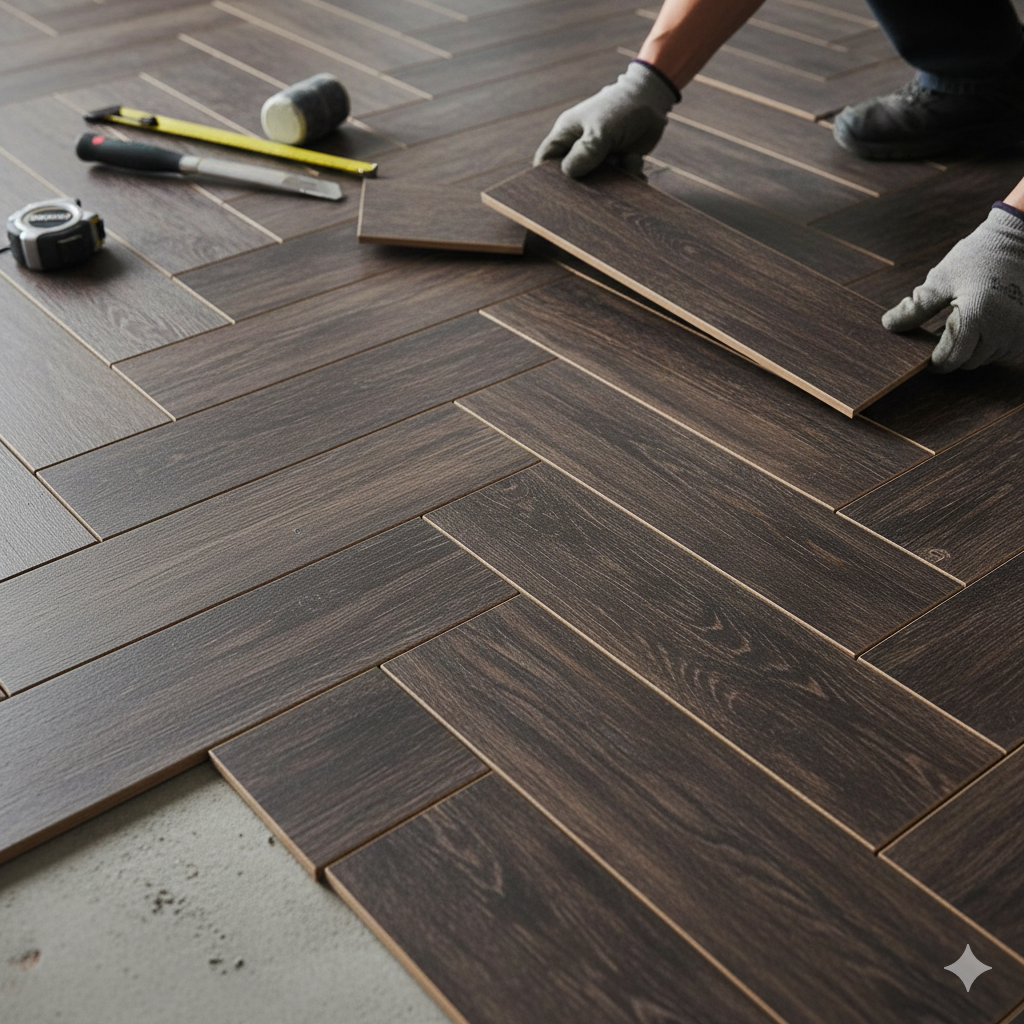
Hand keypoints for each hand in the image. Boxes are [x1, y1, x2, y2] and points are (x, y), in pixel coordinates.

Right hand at [533, 61, 677, 178]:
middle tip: (594, 190)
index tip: (554, 192)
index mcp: (567, 135)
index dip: (545, 177)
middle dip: (583, 185)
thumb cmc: (620, 108)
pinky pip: (618, 180)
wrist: (652, 99)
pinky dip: (628, 176)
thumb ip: (585, 152)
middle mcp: (579, 148)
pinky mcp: (617, 163)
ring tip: (622, 165)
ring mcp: (598, 157)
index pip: (546, 159)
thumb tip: (568, 173)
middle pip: (572, 177)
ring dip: (611, 181)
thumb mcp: (600, 129)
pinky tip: (634, 161)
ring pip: (598, 182)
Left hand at [882, 205, 1023, 370]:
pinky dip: (990, 344)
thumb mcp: (941, 280)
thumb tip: (888, 325)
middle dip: (951, 355)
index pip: (950, 358)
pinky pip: (1003, 350)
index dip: (934, 362)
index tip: (923, 357)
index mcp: (975, 318)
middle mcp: (1000, 330)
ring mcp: (1017, 332)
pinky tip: (980, 326)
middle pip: (967, 362)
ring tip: (960, 327)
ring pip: (985, 358)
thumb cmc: (978, 256)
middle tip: (939, 338)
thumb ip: (915, 307)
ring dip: (971, 350)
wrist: (1020, 240)